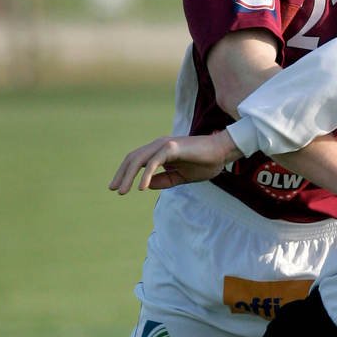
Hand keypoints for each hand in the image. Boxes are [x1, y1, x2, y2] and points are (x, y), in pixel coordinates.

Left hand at [110, 131, 241, 193]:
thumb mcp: (180, 177)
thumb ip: (163, 180)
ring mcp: (165, 145)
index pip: (136, 160)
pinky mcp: (172, 148)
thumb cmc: (205, 163)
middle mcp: (159, 145)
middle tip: (114, 190)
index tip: (117, 188)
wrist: (222, 153)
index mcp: (160, 151)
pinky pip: (154, 162)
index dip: (125, 173)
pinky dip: (146, 174)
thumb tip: (146, 185)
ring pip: (139, 159)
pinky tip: (141, 187)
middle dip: (121, 174)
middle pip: (133, 158)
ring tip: (122, 191)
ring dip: (128, 175)